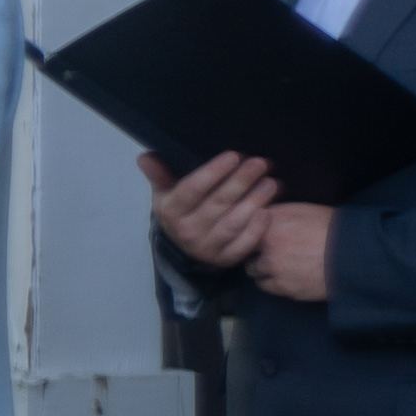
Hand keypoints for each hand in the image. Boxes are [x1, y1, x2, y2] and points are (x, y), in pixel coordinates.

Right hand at [141, 149, 276, 271]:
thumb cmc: (180, 211)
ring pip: (233, 223)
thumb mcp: (165, 193)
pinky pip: (243, 245)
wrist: (184, 247)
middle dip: (241, 181)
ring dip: (254, 202)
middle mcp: (186, 231)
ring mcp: (206, 248)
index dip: (213, 172)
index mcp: (170, 211)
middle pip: (217, 203)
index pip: (192, 189)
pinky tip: (268, 212)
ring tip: (271, 183)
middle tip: (260, 163)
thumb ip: (158, 174)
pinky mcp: (224, 259)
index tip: (234, 155)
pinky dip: (256, 230)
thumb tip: (144, 157)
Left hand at [249, 203, 332, 300]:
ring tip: (277, 265)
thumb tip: (257, 216)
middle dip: (253, 253)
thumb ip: (275, 213)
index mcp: (270, 223)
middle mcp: (268, 246)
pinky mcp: (286, 288)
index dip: (248, 234)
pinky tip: (285, 276)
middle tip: (266, 252)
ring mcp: (275, 269)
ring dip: (262, 269)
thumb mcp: (301, 210)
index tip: (253, 237)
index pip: (243, 229)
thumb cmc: (332, 227)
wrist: (356, 253)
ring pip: (254, 272)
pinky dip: (272, 282)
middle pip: (245, 253)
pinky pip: (267, 287)